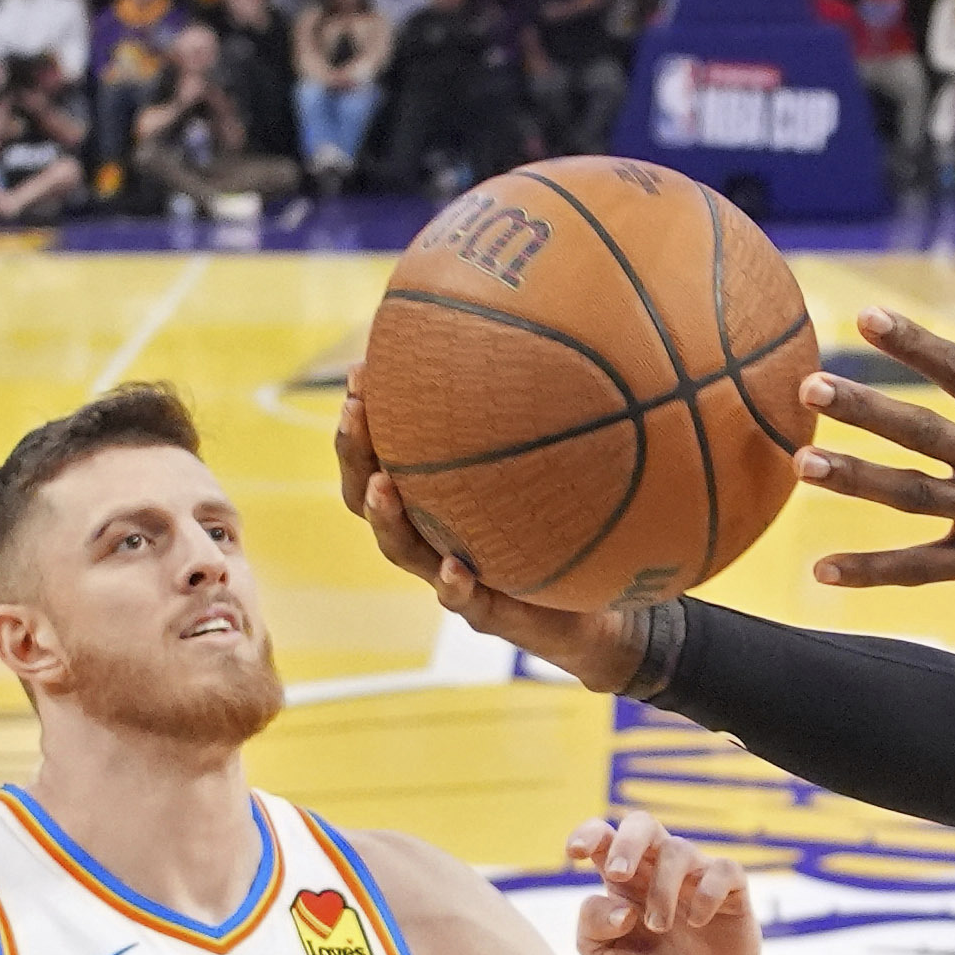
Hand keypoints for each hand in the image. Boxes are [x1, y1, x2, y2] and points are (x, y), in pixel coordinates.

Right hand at [332, 378, 648, 691]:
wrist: (601, 612)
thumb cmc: (568, 532)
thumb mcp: (552, 472)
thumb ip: (536, 422)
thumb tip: (549, 340)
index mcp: (436, 500)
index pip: (380, 455)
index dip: (361, 421)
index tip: (357, 374)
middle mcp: (433, 535)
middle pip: (371, 497)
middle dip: (356, 455)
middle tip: (353, 413)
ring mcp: (454, 576)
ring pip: (403, 548)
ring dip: (387, 517)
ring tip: (384, 485)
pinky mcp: (488, 613)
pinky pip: (464, 603)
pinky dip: (455, 586)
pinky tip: (457, 569)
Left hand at [567, 810, 762, 954]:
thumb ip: (592, 928)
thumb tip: (621, 908)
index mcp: (623, 879)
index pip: (604, 835)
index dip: (588, 833)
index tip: (574, 854)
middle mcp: (658, 869)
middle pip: (642, 823)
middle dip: (626, 842)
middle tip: (618, 874)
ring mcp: (696, 876)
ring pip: (678, 849)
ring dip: (662, 889)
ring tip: (659, 926)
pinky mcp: (732, 890)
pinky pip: (723, 869)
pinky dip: (707, 894)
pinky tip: (698, 922)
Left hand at [797, 279, 954, 625]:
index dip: (915, 343)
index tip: (866, 316)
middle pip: (924, 432)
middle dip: (866, 409)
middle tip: (810, 387)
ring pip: (915, 497)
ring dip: (857, 480)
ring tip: (802, 464)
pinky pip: (925, 570)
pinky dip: (874, 571)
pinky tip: (822, 569)